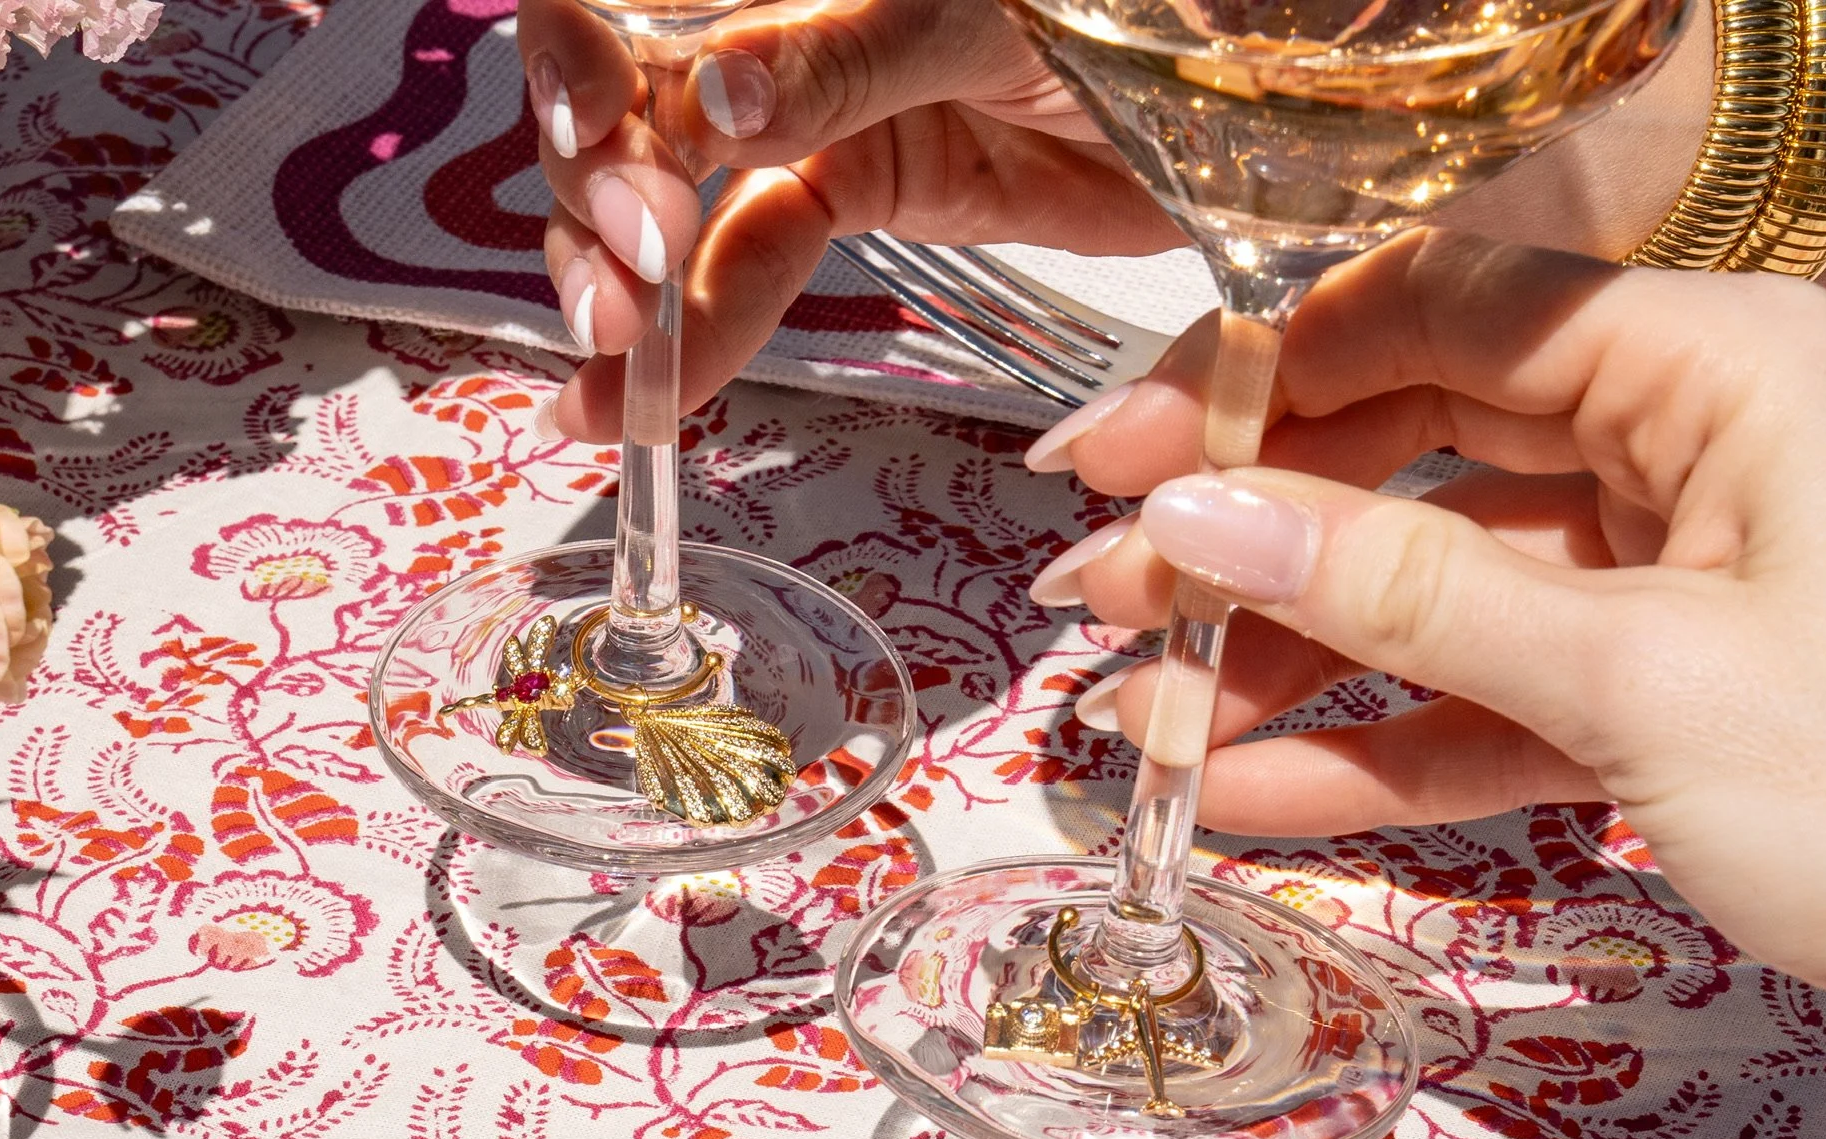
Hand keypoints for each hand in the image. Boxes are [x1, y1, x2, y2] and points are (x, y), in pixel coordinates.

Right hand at [515, 0, 1182, 439]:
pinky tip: (640, 411)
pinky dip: (699, 336)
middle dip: (596, 208)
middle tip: (624, 303)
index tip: (606, 154)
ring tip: (611, 390)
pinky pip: (752, 263)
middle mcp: (775, 28)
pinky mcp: (856, 192)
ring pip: (667, 199)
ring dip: (623, 293)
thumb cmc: (1127, 15)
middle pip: (619, 109)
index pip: (621, 2)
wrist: (1247, 86)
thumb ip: (847, 54)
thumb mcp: (983, 21)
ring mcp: (809, 114)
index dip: (579, 70)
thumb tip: (714, 98)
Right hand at [1034, 229, 1825, 1138]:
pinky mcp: (1665, 707)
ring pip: (1433, 595)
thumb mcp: (1636, 676)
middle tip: (1096, 601)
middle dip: (1247, 535)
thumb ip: (1404, 592)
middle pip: (1413, 455)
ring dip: (1284, 660)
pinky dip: (1371, 750)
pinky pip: (1482, 707)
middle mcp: (1687, 446)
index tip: (1112, 452)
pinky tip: (1239, 794)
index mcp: (1710, 362)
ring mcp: (1674, 582)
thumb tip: (1194, 512)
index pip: (1433, 316)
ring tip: (1135, 721)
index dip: (1252, 377)